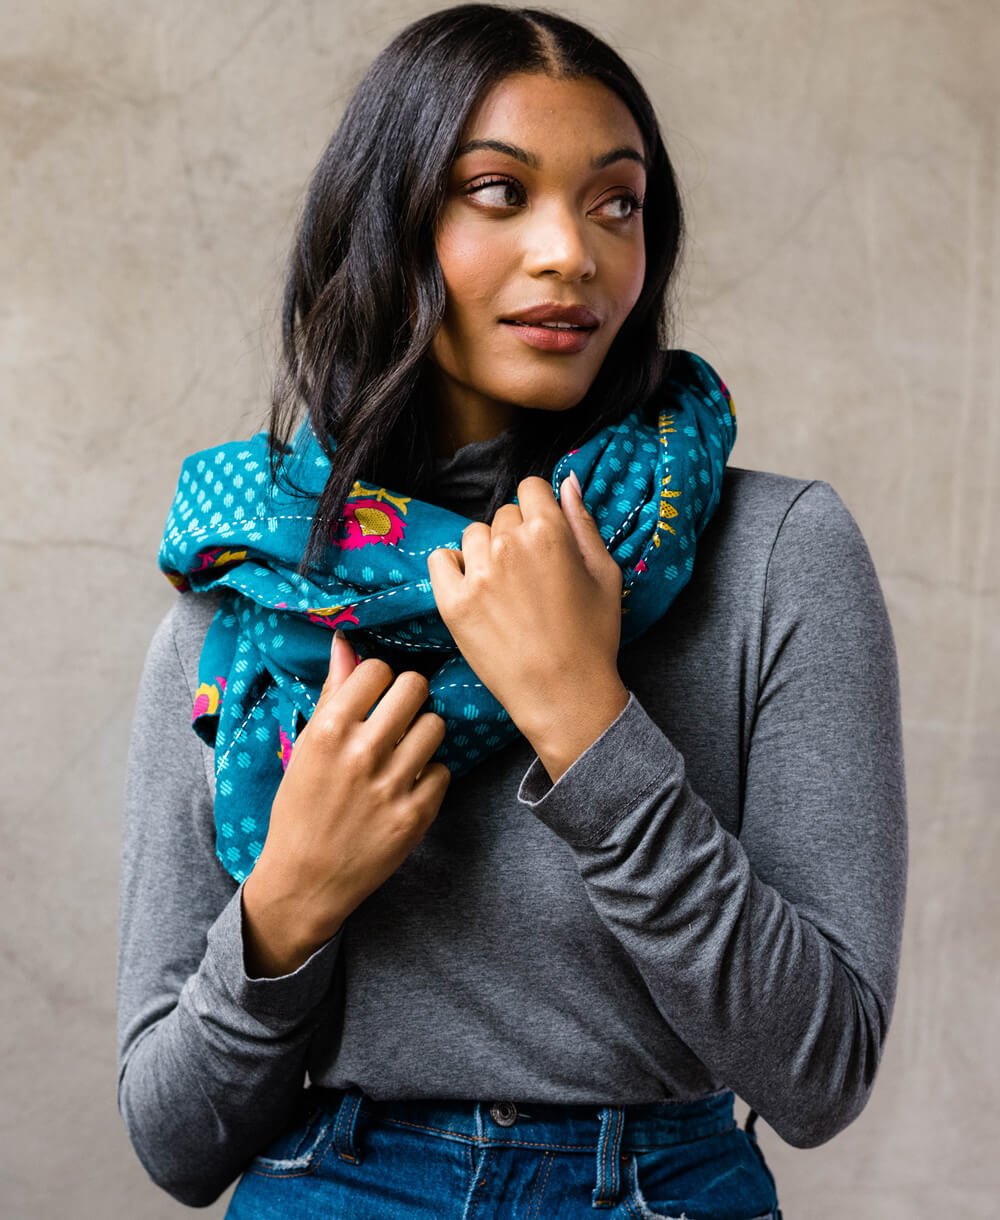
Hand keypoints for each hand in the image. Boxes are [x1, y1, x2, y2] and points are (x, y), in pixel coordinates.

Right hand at [241, 632, 450, 975]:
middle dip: (409, 697)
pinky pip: (444, 771)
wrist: (305, 880)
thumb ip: (332, 694)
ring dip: (423, 734)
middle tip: (398, 716)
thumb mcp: (305, 748)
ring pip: (436, 726)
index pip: (377, 669)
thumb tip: (345, 642)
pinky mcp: (416, 816)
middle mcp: (362, 753)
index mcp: (329, 731)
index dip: (378, 679)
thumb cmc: (300, 808)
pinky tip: (409, 786)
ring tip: (405, 751)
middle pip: (414, 688)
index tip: (374, 695)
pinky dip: (430, 776)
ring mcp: (392, 786)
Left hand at [426, 473, 626, 749]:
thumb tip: (566, 481)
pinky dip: (454, 568)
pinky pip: (441, 560)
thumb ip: (584, 522)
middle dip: (516, 536)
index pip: (531, 488)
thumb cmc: (592, 637)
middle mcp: (509, 544)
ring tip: (506, 590)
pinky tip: (475, 590)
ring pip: (474, 536)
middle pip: (504, 515)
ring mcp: (478, 573)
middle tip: (530, 577)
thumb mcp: (606, 574)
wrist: (564, 694)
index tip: (543, 537)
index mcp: (549, 532)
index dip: (539, 510)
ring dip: (487, 552)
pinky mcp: (453, 602)